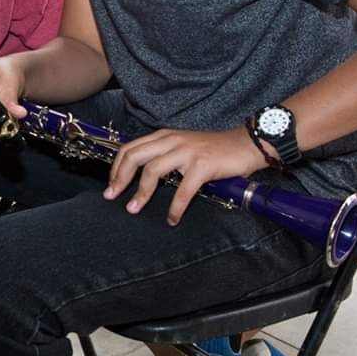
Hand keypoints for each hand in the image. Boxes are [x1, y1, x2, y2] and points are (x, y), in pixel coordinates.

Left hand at [105, 127, 263, 224]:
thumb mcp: (184, 146)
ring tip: (134, 209)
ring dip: (140, 193)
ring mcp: (187, 152)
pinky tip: (172, 219)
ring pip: (152, 171)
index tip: (110, 186)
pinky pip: (182, 190)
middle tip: (112, 197)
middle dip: (119, 178)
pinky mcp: (202, 166)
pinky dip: (175, 207)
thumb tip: (142, 177)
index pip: (130, 148)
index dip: (116, 167)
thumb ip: (164, 155)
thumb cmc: (214, 150)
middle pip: (134, 157)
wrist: (246, 144)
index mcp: (164, 136)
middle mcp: (172, 141)